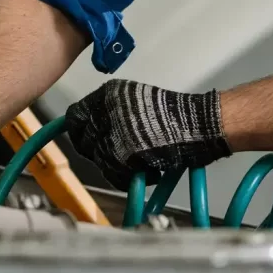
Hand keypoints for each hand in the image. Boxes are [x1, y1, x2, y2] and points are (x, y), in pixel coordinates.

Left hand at [61, 81, 227, 185]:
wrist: (196, 125)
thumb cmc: (172, 114)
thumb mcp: (134, 100)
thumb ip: (110, 111)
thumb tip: (93, 127)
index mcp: (108, 94)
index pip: (75, 115)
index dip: (79, 130)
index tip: (85, 138)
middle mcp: (106, 111)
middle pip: (83, 139)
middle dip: (95, 150)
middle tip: (114, 155)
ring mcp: (112, 133)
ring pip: (98, 159)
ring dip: (114, 165)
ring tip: (136, 162)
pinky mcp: (122, 154)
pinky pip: (113, 174)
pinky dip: (126, 177)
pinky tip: (146, 171)